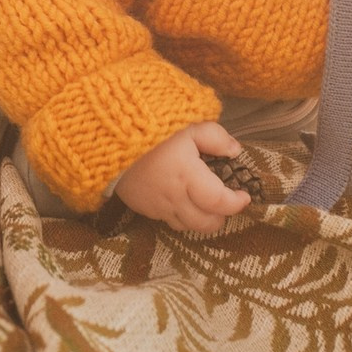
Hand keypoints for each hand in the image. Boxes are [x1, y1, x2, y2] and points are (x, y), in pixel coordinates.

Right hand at [114, 122, 251, 235]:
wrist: (106, 138)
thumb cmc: (151, 128)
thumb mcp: (187, 124)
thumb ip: (215, 137)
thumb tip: (235, 151)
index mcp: (188, 176)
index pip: (219, 202)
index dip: (236, 203)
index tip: (245, 195)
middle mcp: (174, 198)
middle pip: (205, 223)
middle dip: (220, 217)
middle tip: (224, 201)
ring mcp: (156, 206)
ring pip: (187, 227)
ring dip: (201, 219)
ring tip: (204, 203)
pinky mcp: (143, 208)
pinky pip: (167, 221)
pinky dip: (181, 216)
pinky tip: (181, 200)